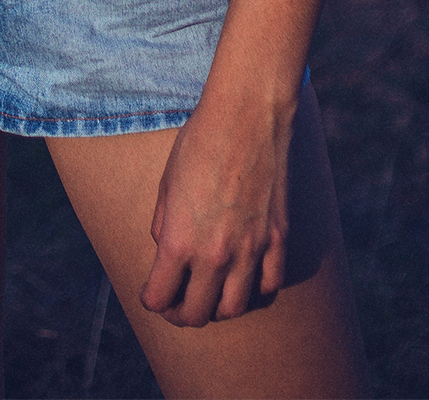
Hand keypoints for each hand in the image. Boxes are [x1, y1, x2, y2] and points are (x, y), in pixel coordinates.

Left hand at [140, 93, 295, 324]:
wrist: (247, 114)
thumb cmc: (200, 141)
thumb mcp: (166, 182)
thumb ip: (163, 224)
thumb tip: (165, 248)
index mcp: (180, 240)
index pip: (160, 297)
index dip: (151, 299)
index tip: (151, 293)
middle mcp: (215, 254)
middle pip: (197, 313)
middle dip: (181, 314)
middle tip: (177, 304)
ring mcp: (250, 249)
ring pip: (235, 309)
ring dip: (218, 308)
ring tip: (210, 295)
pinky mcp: (277, 239)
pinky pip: (268, 285)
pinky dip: (255, 290)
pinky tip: (245, 278)